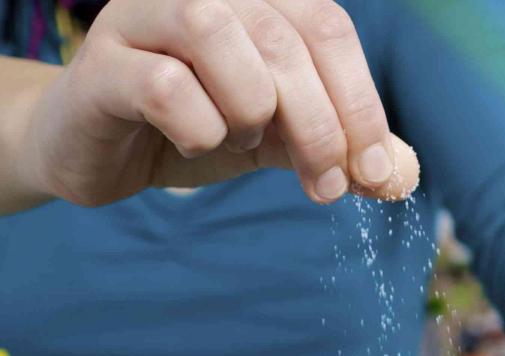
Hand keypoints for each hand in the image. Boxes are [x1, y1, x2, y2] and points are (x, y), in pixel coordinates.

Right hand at [19, 0, 418, 207]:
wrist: (103, 151)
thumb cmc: (198, 128)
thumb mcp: (282, 137)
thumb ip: (338, 147)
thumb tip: (401, 175)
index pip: (328, 28)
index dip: (361, 103)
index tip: (377, 173)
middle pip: (283, 38)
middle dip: (320, 126)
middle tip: (326, 187)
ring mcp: (143, 15)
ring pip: (217, 36)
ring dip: (250, 110)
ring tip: (240, 138)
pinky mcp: (100, 62)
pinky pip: (162, 83)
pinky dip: (196, 125)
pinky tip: (192, 140)